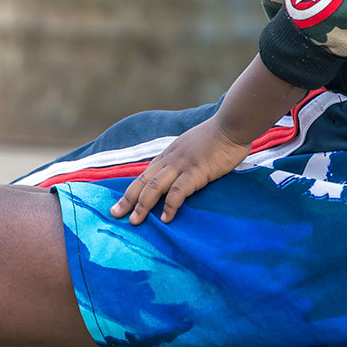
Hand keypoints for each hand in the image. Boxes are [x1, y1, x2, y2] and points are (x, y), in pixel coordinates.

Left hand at [109, 115, 252, 224]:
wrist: (232, 125)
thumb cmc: (217, 137)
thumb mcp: (193, 146)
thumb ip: (184, 159)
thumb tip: (180, 174)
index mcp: (169, 154)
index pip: (145, 174)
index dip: (131, 189)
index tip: (120, 203)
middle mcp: (171, 159)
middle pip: (144, 180)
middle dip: (128, 199)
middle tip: (115, 214)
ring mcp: (182, 164)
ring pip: (155, 186)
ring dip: (143, 205)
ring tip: (135, 221)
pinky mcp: (196, 171)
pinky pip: (178, 190)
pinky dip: (170, 205)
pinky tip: (166, 219)